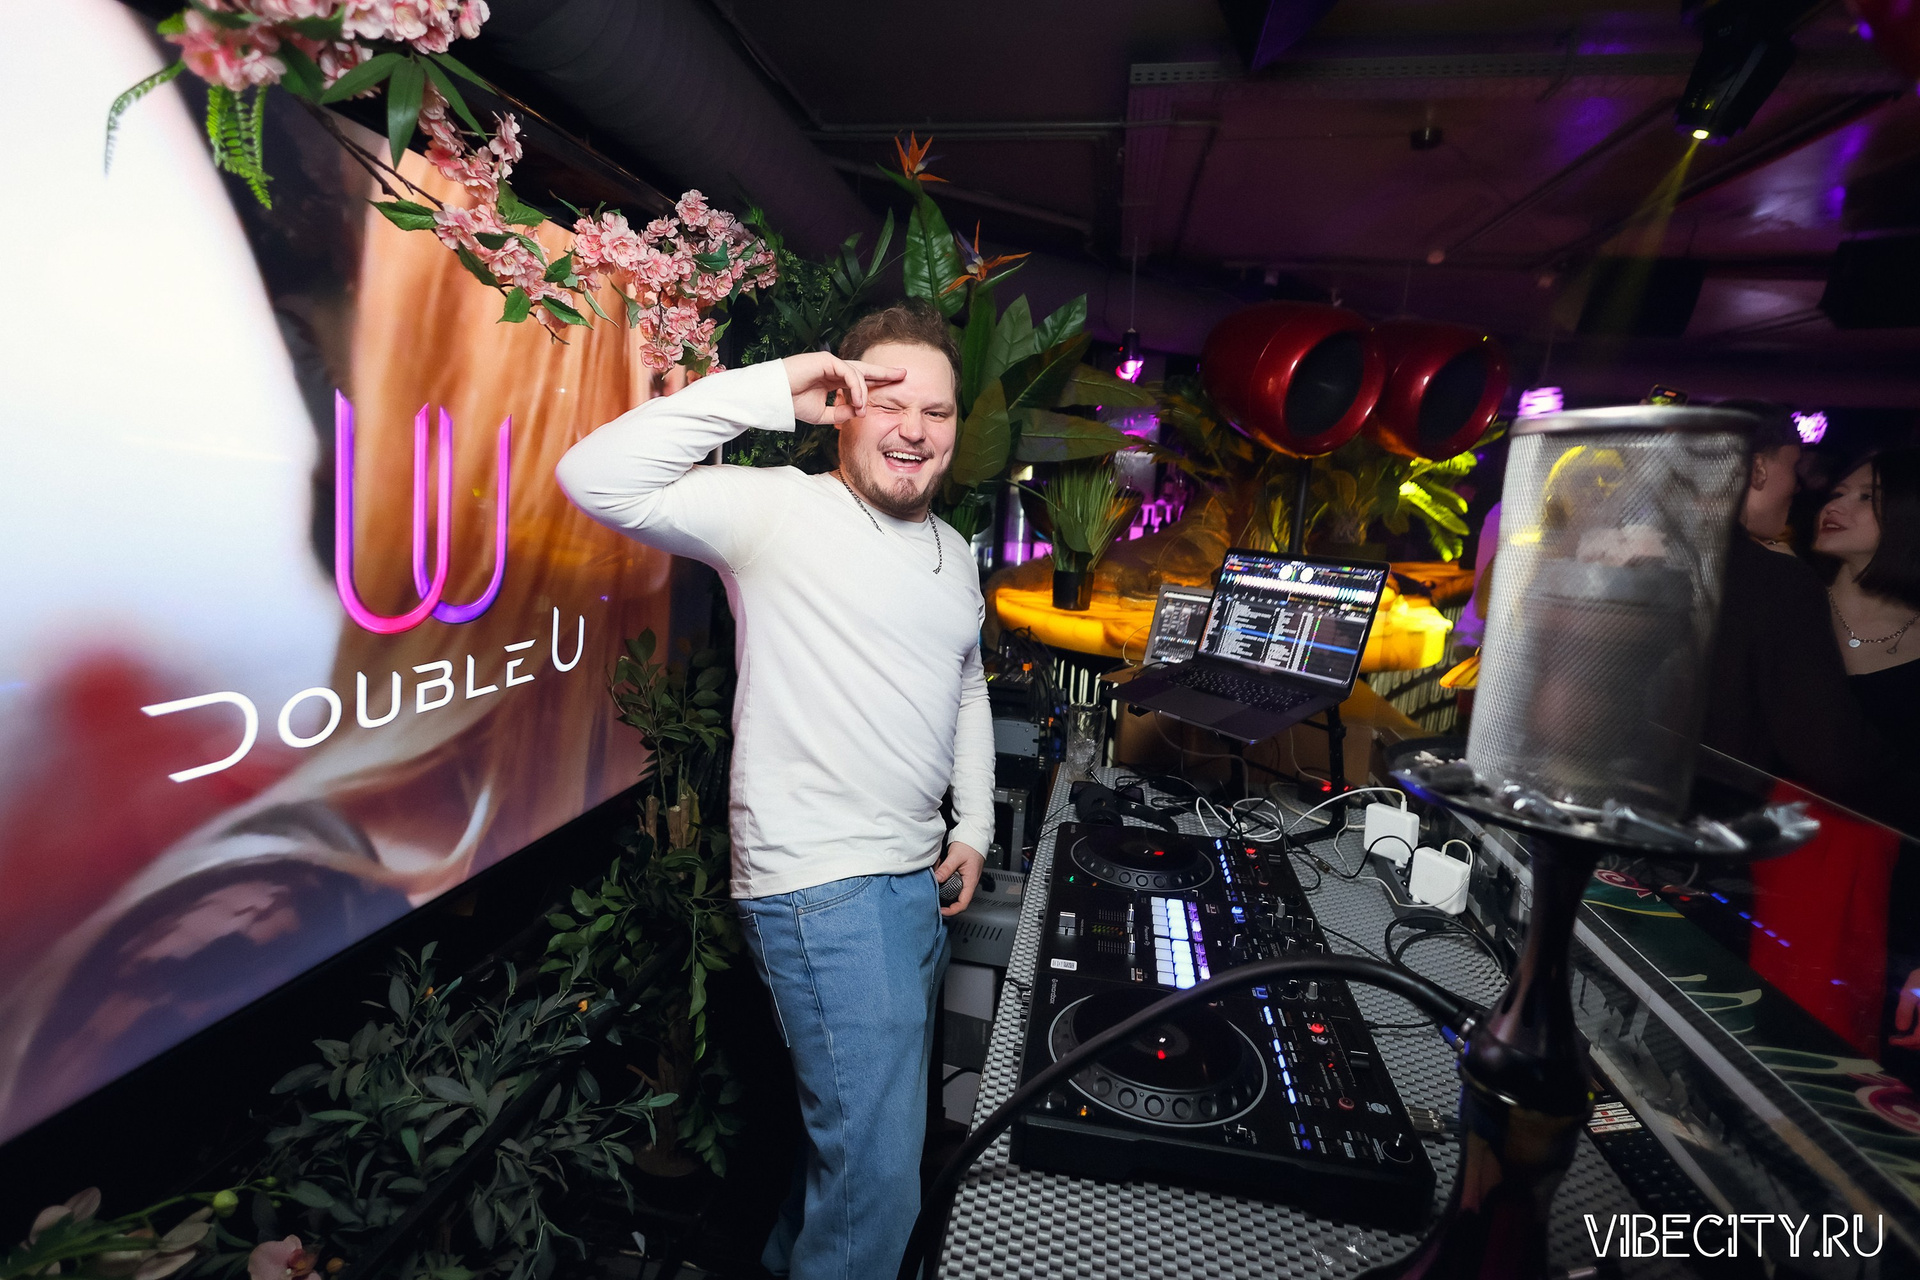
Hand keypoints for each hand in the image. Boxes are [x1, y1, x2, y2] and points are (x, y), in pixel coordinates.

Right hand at [781, 352, 905, 424]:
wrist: (775, 397)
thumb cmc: (792, 403)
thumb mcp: (822, 414)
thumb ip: (841, 413)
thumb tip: (859, 412)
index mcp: (833, 380)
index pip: (860, 380)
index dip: (876, 382)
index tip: (892, 387)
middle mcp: (834, 369)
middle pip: (865, 369)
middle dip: (884, 372)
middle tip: (903, 374)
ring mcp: (830, 363)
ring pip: (857, 374)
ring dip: (864, 393)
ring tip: (863, 408)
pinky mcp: (826, 360)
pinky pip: (849, 373)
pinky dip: (856, 387)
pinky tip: (858, 400)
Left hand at [934, 841, 984, 916]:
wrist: (974, 836)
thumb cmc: (970, 845)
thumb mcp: (956, 856)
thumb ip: (946, 868)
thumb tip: (936, 879)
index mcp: (970, 881)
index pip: (963, 903)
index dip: (952, 910)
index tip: (941, 910)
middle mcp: (968, 883)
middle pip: (956, 899)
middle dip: (943, 899)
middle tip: (933, 896)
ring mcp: (964, 879)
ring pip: (952, 890)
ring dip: (942, 888)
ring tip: (934, 880)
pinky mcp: (960, 875)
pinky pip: (950, 882)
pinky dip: (942, 879)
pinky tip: (937, 873)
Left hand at [1894, 968, 1919, 1048]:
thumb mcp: (1909, 992)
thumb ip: (1905, 1010)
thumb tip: (1901, 1029)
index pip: (1918, 1038)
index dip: (1906, 1043)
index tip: (1892, 1041)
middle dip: (1912, 1044)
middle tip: (1897, 1041)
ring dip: (1919, 1042)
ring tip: (1905, 1038)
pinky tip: (1916, 1031)